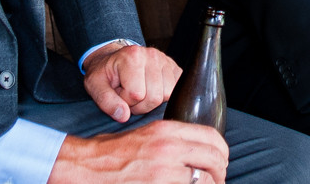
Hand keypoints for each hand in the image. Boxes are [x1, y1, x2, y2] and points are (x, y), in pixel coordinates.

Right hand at [48, 120, 227, 183]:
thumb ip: (173, 140)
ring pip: (205, 179)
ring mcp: (164, 171)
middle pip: (213, 159)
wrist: (87, 166)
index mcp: (167, 130)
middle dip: (220, 172)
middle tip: (219, 179)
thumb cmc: (112, 152)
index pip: (211, 137)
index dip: (222, 151)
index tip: (222, 160)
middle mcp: (169, 148)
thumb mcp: (147, 134)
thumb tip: (196, 151)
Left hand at [83, 42, 182, 122]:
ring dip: (151, 101)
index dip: (125, 101)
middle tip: (128, 96)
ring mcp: (166, 60)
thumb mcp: (95, 85)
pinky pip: (176, 90)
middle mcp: (152, 55)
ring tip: (139, 93)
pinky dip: (164, 97)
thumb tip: (123, 116)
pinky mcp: (174, 68)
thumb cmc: (105, 73)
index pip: (136, 94)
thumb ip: (106, 101)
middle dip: (139, 104)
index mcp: (132, 56)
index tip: (118, 93)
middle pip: (155, 97)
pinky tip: (151, 90)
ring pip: (168, 96)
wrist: (114, 60)